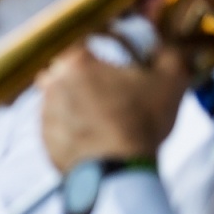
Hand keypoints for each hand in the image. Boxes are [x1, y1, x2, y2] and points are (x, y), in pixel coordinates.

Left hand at [37, 43, 190, 173]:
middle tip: (110, 94)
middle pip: (67, 70)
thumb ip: (170, 55)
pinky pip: (57, 125)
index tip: (108, 59)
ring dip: (76, 103)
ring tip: (105, 119)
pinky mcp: (43, 136)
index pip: (80, 42)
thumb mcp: (170, 83)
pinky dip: (72, 128)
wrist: (118, 171)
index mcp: (76, 61)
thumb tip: (168, 46)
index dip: (96, 48)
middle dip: (85, 78)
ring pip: (59, 98)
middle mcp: (52, 82)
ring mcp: (44, 110)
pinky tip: (95, 137)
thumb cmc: (141, 123)